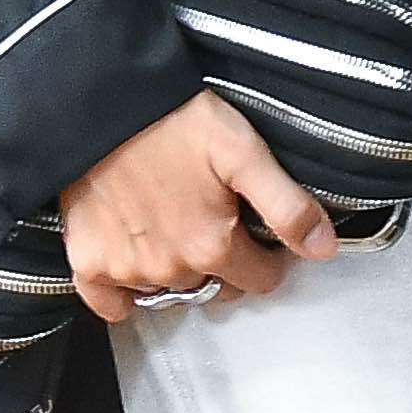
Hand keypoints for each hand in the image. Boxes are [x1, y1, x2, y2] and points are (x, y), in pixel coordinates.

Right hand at [58, 89, 337, 321]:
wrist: (102, 108)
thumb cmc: (175, 123)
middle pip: (216, 286)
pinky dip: (126, 294)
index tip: (264, 233)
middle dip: (227, 264)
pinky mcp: (88, 264)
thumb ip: (287, 207)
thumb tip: (324, 249)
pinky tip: (136, 263)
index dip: (271, 257)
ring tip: (179, 227)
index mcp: (212, 246)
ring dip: (180, 271)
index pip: (261, 280)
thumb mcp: (246, 153)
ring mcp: (126, 270)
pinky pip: (112, 304)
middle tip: (219, 222)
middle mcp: (170, 269)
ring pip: (169, 291)